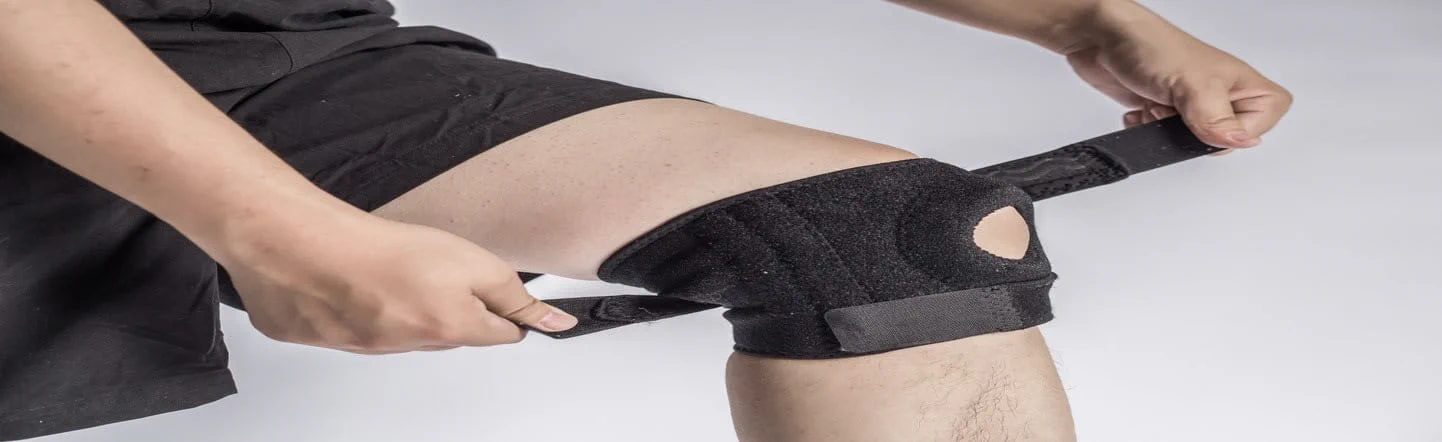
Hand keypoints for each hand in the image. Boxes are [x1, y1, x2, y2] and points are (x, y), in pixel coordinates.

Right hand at [215, 204, 577, 353]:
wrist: (299, 245)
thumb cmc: (380, 249)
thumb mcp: (473, 263)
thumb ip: (516, 297)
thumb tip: (558, 325)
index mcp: (450, 329)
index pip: (502, 332)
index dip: (508, 309)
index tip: (504, 298)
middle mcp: (409, 345)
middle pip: (452, 331)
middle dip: (455, 306)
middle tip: (434, 270)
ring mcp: (362, 345)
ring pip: (402, 330)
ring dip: (402, 305)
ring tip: (386, 269)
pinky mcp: (320, 335)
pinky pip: (348, 325)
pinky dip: (351, 304)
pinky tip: (345, 279)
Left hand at [1062, 1, 1292, 150]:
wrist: (1102, 38)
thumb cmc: (1152, 46)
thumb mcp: (1192, 85)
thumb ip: (1217, 119)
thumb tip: (1241, 142)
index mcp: (1245, 85)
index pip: (1259, 129)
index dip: (1232, 133)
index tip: (1208, 120)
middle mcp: (1221, 95)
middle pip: (1219, 142)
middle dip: (1190, 133)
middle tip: (1177, 109)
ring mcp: (1192, 104)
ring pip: (1187, 143)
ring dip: (1165, 131)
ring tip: (1156, 106)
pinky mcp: (1164, 111)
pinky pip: (1162, 140)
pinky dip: (1147, 129)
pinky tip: (1141, 109)